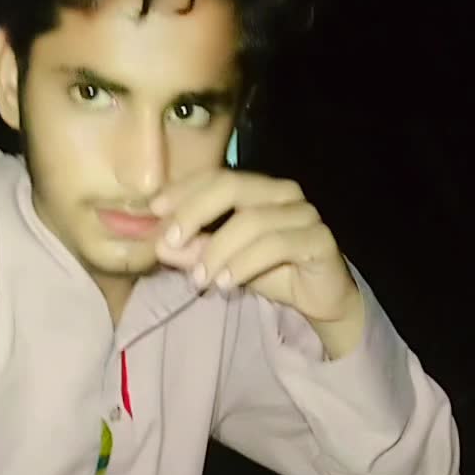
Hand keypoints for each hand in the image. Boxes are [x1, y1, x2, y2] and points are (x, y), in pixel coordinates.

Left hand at [151, 169, 364, 356]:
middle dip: (194, 212)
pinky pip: (277, 244)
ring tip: (200, 279)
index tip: (154, 210)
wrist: (321, 298)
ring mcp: (303, 213)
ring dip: (218, 251)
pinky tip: (227, 283)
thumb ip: (195, 252)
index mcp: (257, 188)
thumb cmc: (272, 272)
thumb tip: (161, 247)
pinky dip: (245, 263)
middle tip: (169, 242)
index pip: (215, 176)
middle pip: (232, 186)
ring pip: (252, 220)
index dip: (183, 190)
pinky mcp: (319, 239)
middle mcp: (282, 193)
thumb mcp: (225, 263)